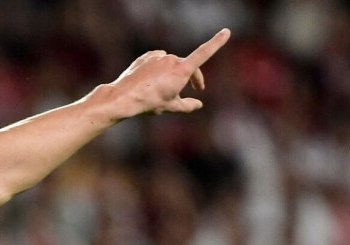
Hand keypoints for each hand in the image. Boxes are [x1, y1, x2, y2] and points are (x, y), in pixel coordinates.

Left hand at [108, 28, 230, 117]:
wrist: (123, 97)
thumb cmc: (149, 102)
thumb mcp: (171, 106)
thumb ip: (188, 105)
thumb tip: (198, 105)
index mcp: (181, 70)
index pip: (204, 53)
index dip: (216, 43)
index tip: (226, 31)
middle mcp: (171, 59)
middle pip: (187, 67)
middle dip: (193, 77)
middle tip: (197, 89)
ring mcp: (157, 56)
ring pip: (171, 65)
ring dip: (173, 74)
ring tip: (166, 90)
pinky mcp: (146, 57)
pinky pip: (157, 61)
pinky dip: (159, 69)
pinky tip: (153, 81)